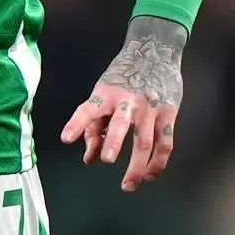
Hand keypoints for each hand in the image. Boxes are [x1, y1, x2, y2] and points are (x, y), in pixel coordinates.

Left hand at [60, 15, 185, 192]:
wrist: (155, 50)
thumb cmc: (123, 77)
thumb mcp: (103, 92)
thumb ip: (94, 127)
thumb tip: (88, 158)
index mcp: (106, 94)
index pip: (87, 110)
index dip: (76, 124)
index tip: (65, 138)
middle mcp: (128, 102)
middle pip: (121, 124)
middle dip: (113, 141)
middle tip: (107, 159)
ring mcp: (150, 109)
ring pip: (146, 141)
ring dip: (138, 165)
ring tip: (128, 184)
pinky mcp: (168, 114)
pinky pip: (165, 143)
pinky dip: (158, 162)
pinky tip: (149, 175)